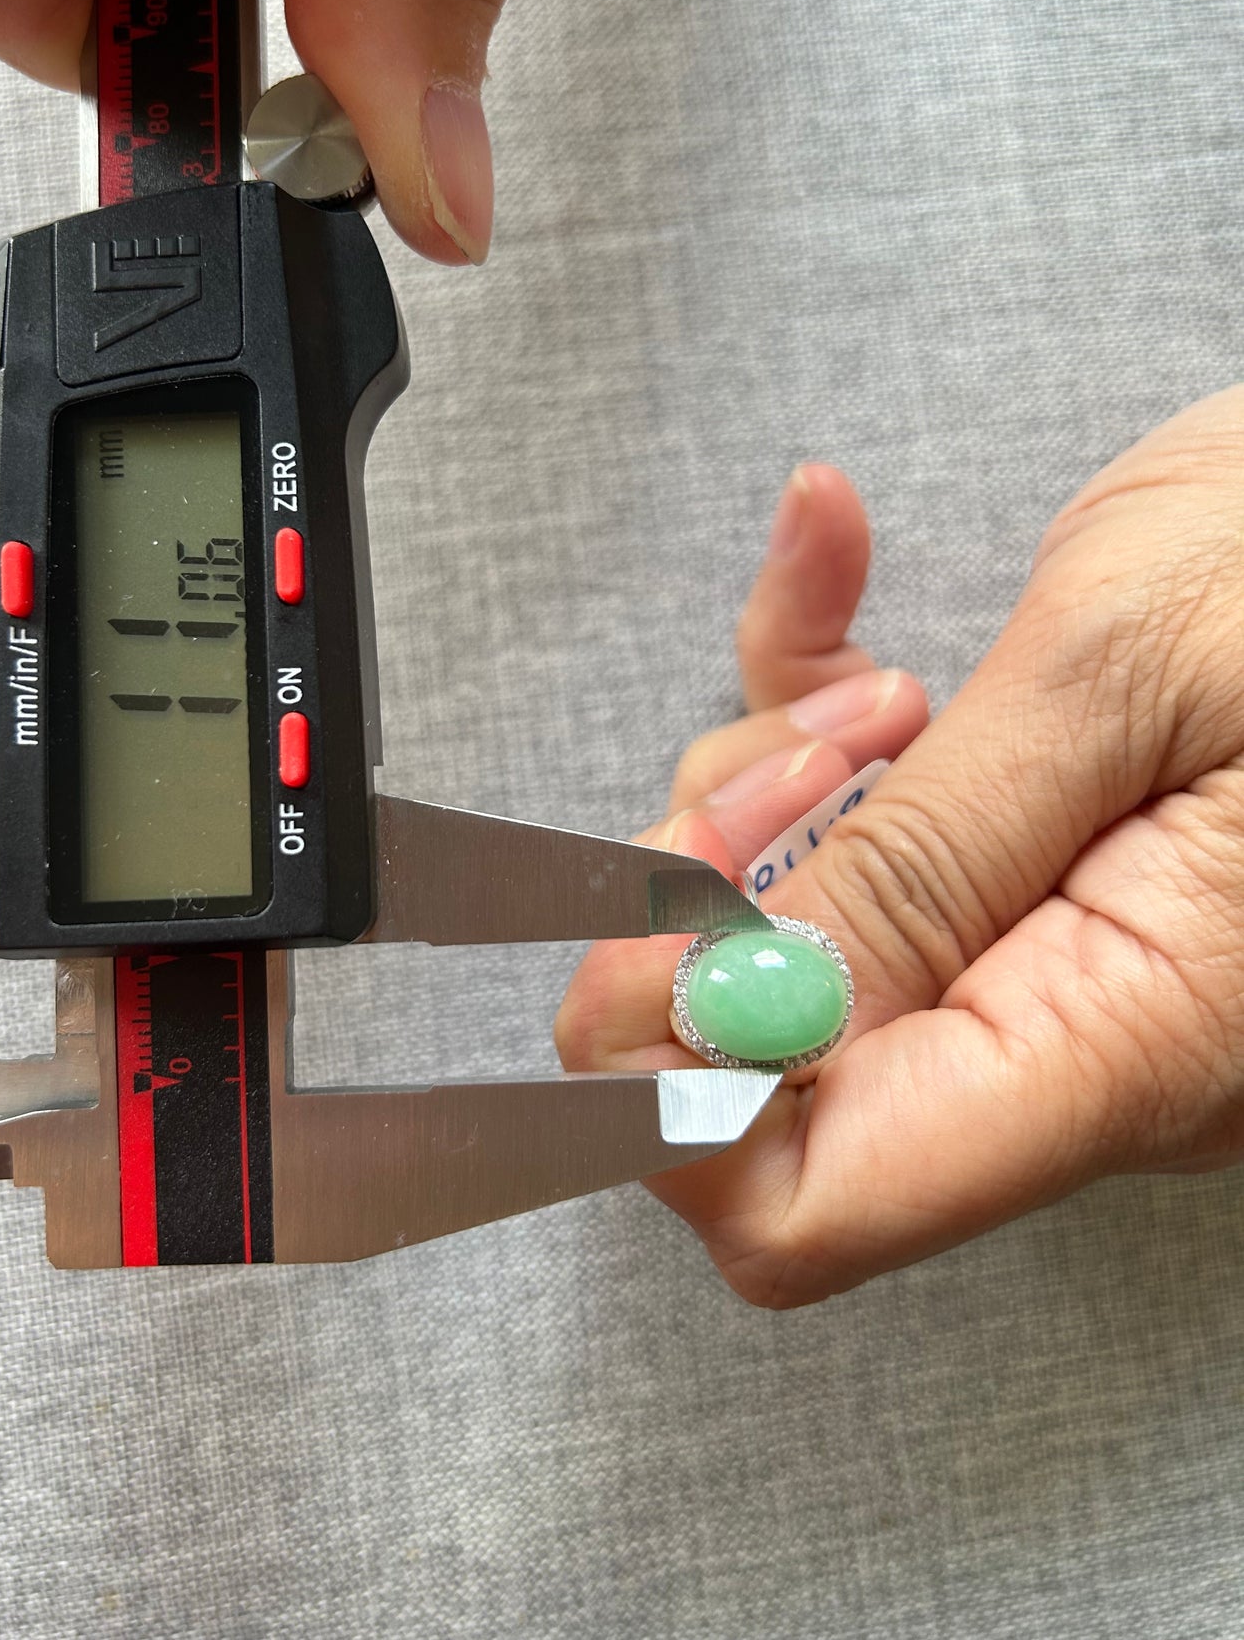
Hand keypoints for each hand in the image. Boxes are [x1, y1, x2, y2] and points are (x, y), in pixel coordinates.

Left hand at [556, 391, 1243, 1305]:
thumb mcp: (1130, 674)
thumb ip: (923, 860)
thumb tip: (717, 1022)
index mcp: (1123, 1038)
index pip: (803, 1203)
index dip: (663, 1089)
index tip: (634, 925)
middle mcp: (1081, 1044)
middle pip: (770, 1067)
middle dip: (715, 896)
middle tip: (793, 748)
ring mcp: (1060, 969)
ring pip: (798, 942)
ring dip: (774, 787)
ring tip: (887, 670)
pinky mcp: (1043, 883)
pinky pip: (867, 839)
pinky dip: (813, 710)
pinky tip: (831, 560)